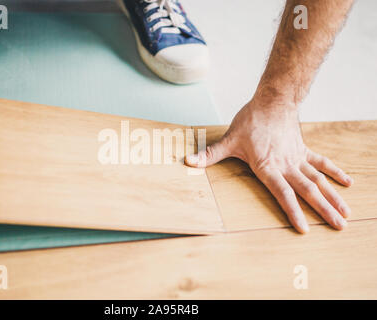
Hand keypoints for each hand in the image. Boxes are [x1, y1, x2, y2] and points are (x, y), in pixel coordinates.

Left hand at [185, 99, 352, 232]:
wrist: (273, 99)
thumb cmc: (251, 120)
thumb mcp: (229, 140)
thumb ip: (209, 155)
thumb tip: (188, 162)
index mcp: (268, 166)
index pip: (283, 193)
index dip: (293, 211)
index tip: (306, 228)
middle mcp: (286, 165)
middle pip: (308, 191)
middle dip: (324, 210)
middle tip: (339, 226)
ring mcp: (297, 158)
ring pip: (318, 180)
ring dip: (333, 196)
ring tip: (346, 213)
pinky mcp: (303, 150)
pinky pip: (321, 163)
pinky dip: (334, 173)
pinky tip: (347, 183)